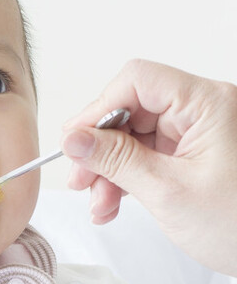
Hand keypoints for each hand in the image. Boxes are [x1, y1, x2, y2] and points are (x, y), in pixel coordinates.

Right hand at [62, 59, 236, 275]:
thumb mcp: (169, 192)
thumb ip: (115, 160)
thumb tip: (74, 139)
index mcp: (209, 104)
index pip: (138, 80)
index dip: (99, 108)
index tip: (75, 141)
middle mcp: (206, 110)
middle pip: (132, 109)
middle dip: (101, 147)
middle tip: (80, 179)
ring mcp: (201, 132)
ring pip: (135, 135)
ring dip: (110, 168)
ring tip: (99, 203)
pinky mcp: (197, 153)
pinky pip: (149, 154)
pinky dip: (127, 177)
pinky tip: (114, 203)